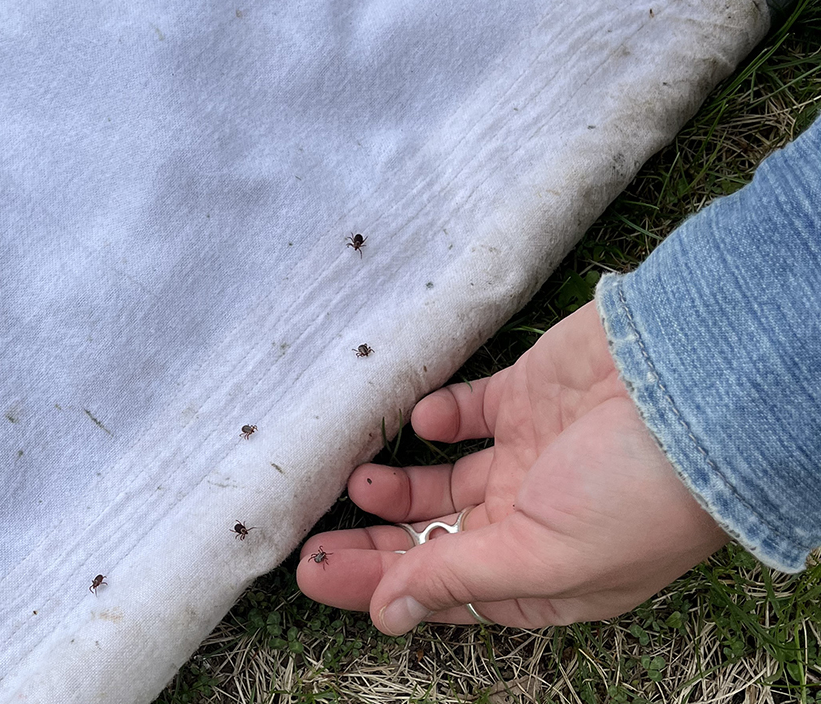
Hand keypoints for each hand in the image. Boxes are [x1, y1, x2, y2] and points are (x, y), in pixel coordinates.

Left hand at [296, 301, 727, 631]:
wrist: (693, 389)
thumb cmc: (636, 491)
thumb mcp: (543, 556)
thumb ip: (459, 579)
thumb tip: (387, 615)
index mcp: (543, 575)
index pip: (444, 591)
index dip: (379, 586)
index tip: (316, 575)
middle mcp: (532, 520)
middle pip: (433, 538)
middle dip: (373, 542)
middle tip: (310, 539)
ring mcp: (530, 457)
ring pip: (444, 480)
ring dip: (398, 483)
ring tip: (358, 479)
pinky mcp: (525, 399)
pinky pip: (468, 410)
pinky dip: (438, 413)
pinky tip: (420, 417)